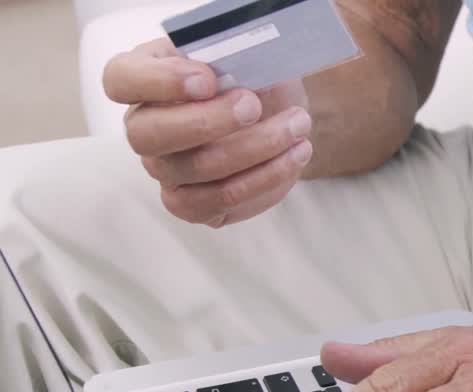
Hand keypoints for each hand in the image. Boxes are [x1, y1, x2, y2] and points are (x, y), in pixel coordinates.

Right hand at [104, 38, 313, 226]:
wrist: (277, 110)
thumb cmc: (249, 75)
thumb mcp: (240, 54)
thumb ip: (230, 58)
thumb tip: (243, 72)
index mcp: (142, 79)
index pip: (121, 79)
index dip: (159, 82)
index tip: (208, 79)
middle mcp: (143, 128)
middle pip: (149, 135)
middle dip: (209, 121)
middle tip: (254, 105)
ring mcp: (164, 170)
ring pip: (196, 169)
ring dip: (256, 147)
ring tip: (298, 125)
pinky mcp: (192, 203)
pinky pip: (220, 202)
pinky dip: (265, 179)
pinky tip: (294, 155)